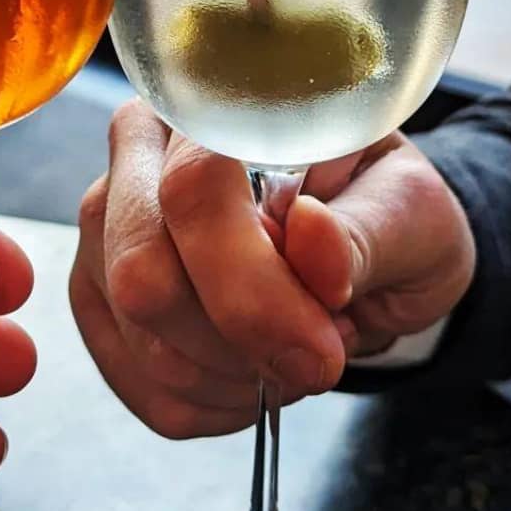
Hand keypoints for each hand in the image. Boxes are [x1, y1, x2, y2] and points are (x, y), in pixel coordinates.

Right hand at [69, 100, 473, 438]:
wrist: (366, 254)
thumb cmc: (386, 214)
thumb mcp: (412, 214)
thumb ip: (366, 231)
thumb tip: (309, 234)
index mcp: (217, 109)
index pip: (192, 192)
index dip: (250, 288)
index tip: (319, 346)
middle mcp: (140, 157)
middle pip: (142, 274)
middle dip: (239, 343)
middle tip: (316, 357)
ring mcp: (106, 231)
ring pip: (140, 339)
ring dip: (234, 376)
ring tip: (294, 351)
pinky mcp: (97, 300)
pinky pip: (138, 384)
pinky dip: (212, 401)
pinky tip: (256, 369)